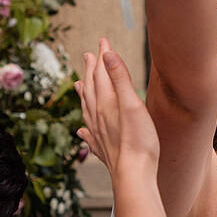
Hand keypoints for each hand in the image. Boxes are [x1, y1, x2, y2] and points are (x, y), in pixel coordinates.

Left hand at [77, 37, 160, 178]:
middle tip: (88, 56)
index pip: (102, 74)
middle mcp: (98, 117)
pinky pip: (90, 135)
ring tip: (78, 85)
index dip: (102, 57)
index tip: (103, 41)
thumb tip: (108, 55)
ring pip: (87, 110)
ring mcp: (99, 134)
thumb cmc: (138, 141)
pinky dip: (85, 129)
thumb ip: (120, 79)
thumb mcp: (132, 104)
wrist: (134, 175)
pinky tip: (82, 131)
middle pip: (92, 89)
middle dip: (90, 71)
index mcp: (106, 104)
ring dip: (84, 95)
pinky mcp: (104, 150)